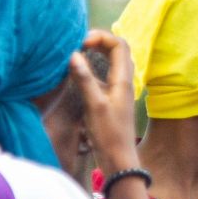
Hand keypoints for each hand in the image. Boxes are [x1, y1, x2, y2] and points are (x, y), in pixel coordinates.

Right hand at [72, 29, 142, 176]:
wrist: (119, 160)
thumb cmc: (109, 135)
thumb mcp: (95, 106)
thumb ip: (85, 79)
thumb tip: (73, 54)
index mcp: (123, 80)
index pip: (119, 45)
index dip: (101, 37)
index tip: (81, 43)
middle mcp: (124, 82)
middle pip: (117, 50)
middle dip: (99, 41)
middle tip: (79, 43)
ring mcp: (118, 91)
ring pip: (112, 62)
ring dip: (98, 53)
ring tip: (78, 52)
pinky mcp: (111, 99)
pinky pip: (105, 75)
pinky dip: (94, 68)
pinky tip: (80, 73)